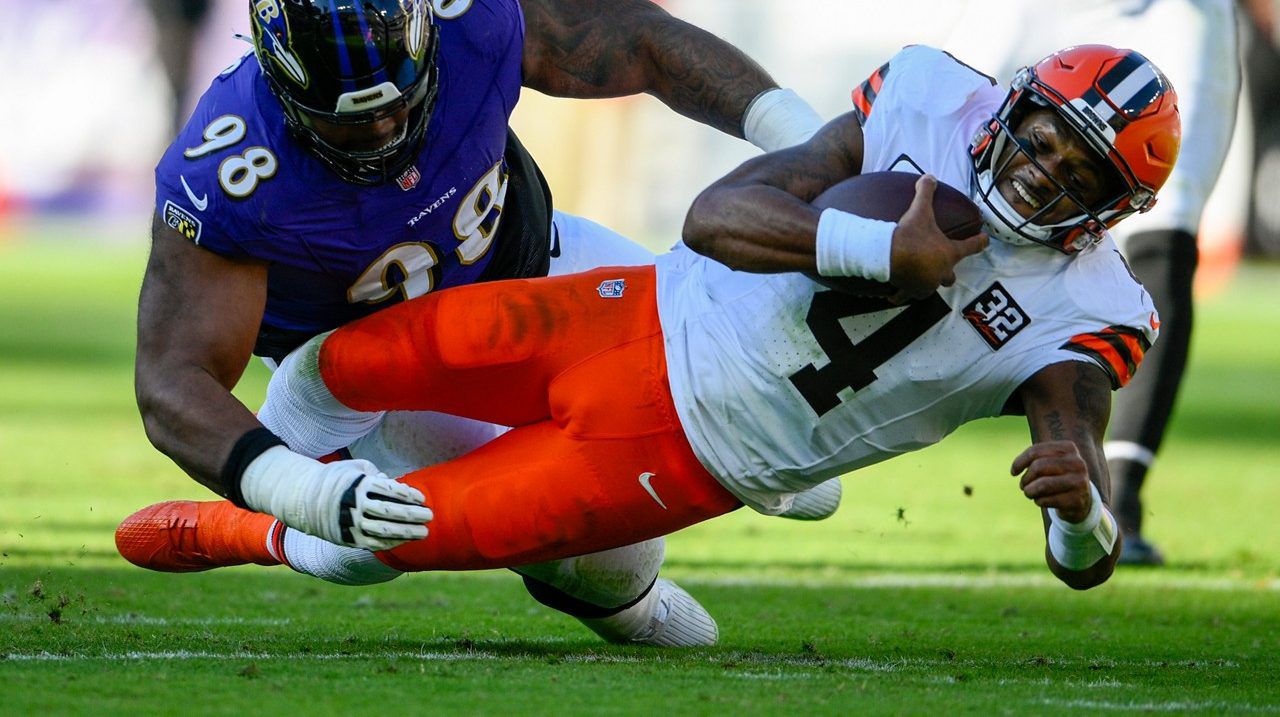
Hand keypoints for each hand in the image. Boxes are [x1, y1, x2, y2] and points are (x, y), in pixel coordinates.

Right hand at [240, 448, 432, 550]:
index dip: (408, 495)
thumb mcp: (354, 468)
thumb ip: (376, 473)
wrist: (305, 500)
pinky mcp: (349, 539)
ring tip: (424, 532)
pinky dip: (392, 542)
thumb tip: (395, 484)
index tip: (422, 499)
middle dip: (413, 515)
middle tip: (430, 516)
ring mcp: (351, 523)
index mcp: (358, 484)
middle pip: (390, 512)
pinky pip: (374, 543)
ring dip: (407, 533)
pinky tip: (405, 540)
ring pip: (384, 531)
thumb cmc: (338, 479)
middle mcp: (355, 505)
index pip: (390, 491)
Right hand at [887, 174, 987, 302]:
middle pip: (950, 277)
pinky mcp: (910, 291)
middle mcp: (941, 272)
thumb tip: (929, 176)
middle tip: (941, 265)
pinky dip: (904, 293)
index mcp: (949, 253)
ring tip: (918, 277)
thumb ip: (926, 193)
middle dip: (947, 272)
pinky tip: (896, 294)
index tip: (984, 240)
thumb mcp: (919, 211)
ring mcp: (926, 284)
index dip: (979, 242)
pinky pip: (908, 295)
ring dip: (927, 282)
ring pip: (931, 287)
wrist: (888, 256)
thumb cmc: (910, 235)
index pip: (971, 247)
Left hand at [1010, 440, 1093, 522]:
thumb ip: (1033, 459)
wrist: (1081, 500)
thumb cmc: (1057, 477)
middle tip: (1023, 485)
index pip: (1035, 451)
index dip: (1019, 462)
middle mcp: (1077, 463)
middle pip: (1038, 467)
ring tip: (1029, 493)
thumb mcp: (1049, 462)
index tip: (1013, 472)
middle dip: (1025, 478)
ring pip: (1042, 485)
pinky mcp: (1077, 500)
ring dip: (1029, 491)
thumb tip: (1015, 468)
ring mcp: (1079, 482)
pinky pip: (1047, 500)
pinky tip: (1041, 501)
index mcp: (1068, 448)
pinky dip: (1038, 501)